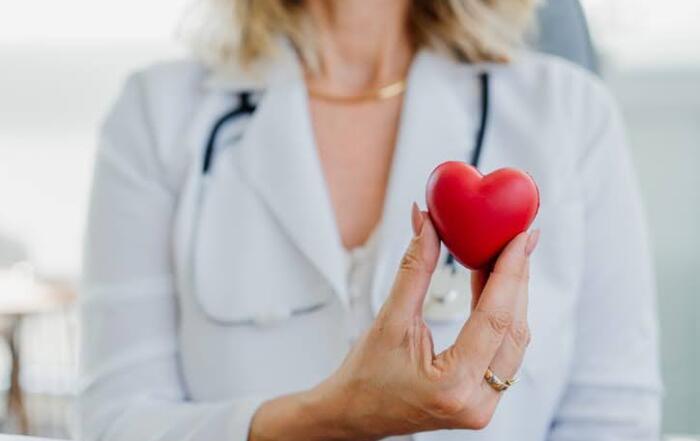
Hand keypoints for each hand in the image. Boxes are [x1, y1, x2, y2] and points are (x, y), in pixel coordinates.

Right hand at [249, 204, 537, 440]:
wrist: (353, 414)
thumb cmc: (364, 377)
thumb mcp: (388, 320)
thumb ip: (415, 271)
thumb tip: (427, 225)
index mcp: (452, 386)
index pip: (495, 318)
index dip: (511, 272)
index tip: (521, 237)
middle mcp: (477, 402)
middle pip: (513, 328)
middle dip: (518, 278)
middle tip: (520, 238)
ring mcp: (483, 405)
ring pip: (515, 341)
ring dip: (513, 296)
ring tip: (507, 257)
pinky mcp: (483, 400)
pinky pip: (505, 352)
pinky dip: (503, 316)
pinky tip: (495, 287)